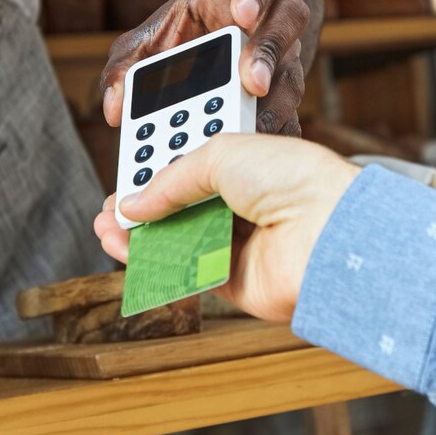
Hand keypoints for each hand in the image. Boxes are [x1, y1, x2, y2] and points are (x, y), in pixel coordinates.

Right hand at [94, 134, 358, 322]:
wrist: (328, 229)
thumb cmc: (294, 179)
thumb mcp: (222, 153)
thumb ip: (172, 178)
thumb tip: (135, 202)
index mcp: (253, 166)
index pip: (198, 166)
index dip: (162, 168)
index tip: (131, 170)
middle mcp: (249, 205)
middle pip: (185, 207)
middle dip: (145, 205)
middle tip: (113, 205)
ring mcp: (243, 245)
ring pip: (180, 241)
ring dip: (141, 235)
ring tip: (107, 227)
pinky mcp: (236, 282)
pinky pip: (186, 273)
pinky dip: (154, 263)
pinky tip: (127, 249)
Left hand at [100, 0, 311, 135]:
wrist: (206, 48)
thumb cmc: (180, 35)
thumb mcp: (147, 40)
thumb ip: (126, 66)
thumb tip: (115, 108)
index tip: (242, 13)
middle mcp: (271, 16)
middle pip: (288, 18)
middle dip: (268, 51)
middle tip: (250, 81)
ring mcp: (284, 54)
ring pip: (295, 69)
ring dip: (275, 99)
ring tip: (249, 124)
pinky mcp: (284, 92)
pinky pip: (291, 111)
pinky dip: (275, 130)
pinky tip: (254, 149)